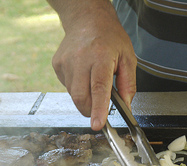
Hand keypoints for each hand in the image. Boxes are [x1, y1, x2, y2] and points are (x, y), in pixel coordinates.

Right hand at [50, 0, 136, 130]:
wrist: (86, 19)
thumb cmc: (109, 37)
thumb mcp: (128, 57)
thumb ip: (129, 84)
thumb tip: (126, 106)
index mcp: (100, 56)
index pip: (99, 88)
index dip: (98, 109)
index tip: (98, 124)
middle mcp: (80, 59)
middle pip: (81, 97)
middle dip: (90, 109)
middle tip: (98, 109)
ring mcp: (66, 62)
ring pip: (73, 94)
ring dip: (84, 96)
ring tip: (92, 78)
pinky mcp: (57, 65)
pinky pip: (67, 86)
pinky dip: (76, 87)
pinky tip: (82, 73)